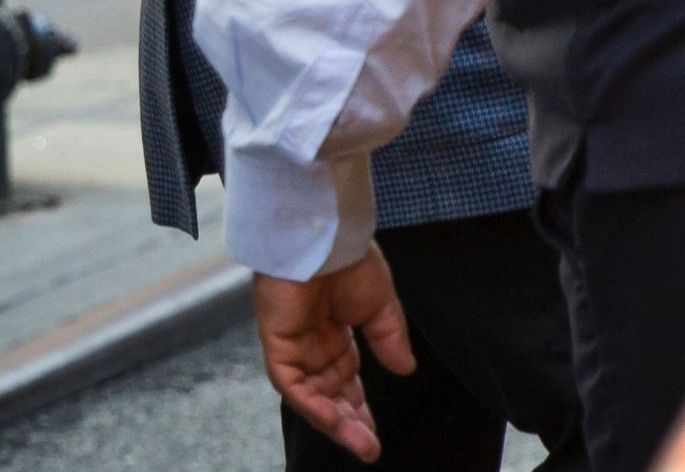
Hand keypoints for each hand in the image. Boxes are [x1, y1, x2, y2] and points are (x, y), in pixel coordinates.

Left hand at [253, 244, 415, 460]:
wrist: (325, 235)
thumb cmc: (350, 258)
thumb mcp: (381, 303)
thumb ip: (389, 338)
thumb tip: (406, 369)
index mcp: (334, 332)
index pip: (346, 381)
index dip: (360, 408)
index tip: (374, 434)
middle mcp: (312, 344)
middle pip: (330, 395)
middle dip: (350, 423)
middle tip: (369, 448)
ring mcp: (294, 346)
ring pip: (312, 398)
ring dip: (336, 422)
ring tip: (361, 443)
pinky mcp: (278, 345)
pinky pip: (293, 386)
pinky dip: (314, 406)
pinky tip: (337, 421)